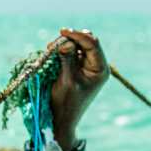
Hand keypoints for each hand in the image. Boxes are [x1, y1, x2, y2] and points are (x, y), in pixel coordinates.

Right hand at [48, 28, 107, 150]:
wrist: (61, 119)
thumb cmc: (66, 102)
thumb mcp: (67, 80)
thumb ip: (68, 59)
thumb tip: (66, 42)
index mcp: (100, 69)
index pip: (92, 44)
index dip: (78, 35)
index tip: (62, 31)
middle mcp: (96, 65)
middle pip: (86, 41)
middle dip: (71, 39)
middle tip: (53, 44)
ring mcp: (87, 65)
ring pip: (78, 45)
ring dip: (64, 44)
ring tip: (50, 49)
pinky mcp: (77, 67)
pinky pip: (71, 52)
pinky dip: (62, 50)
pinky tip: (52, 52)